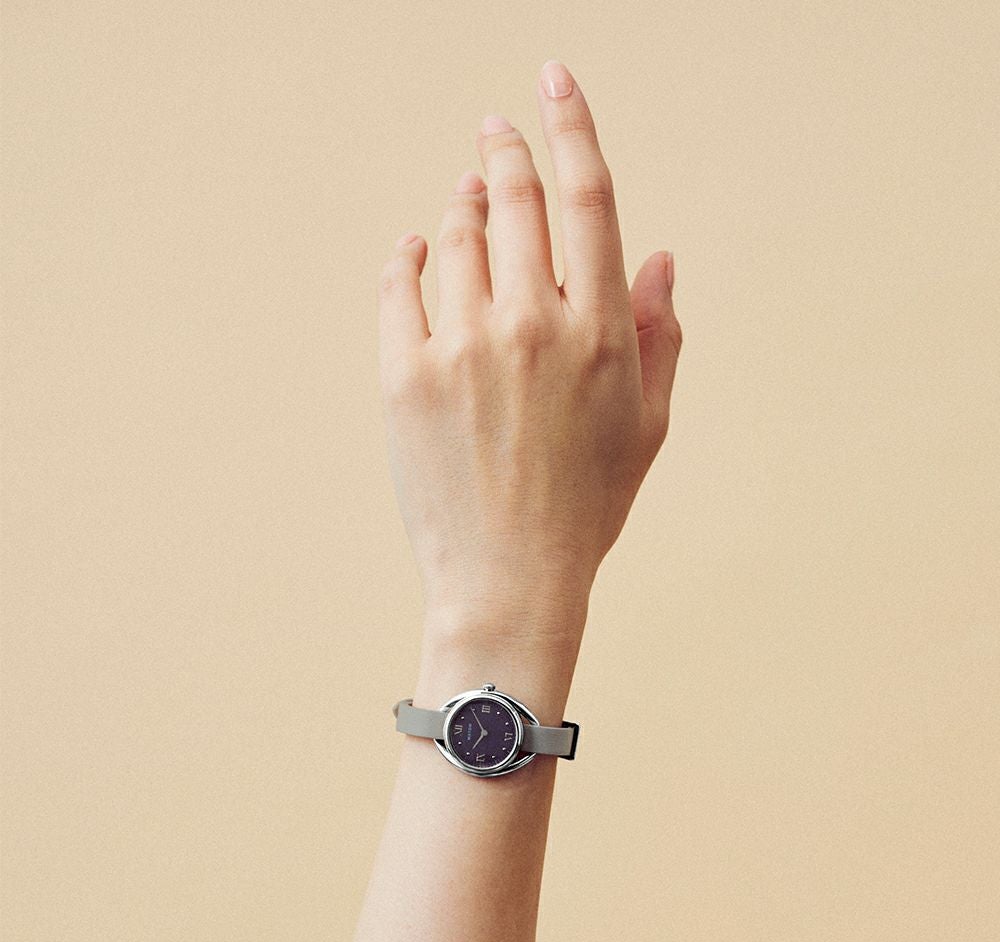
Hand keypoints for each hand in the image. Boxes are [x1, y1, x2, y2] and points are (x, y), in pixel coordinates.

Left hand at [377, 60, 681, 640]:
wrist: (507, 579)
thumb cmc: (585, 507)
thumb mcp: (645, 425)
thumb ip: (658, 334)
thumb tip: (659, 257)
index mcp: (601, 332)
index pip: (588, 197)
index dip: (571, 125)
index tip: (551, 80)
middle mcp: (533, 325)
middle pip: (514, 198)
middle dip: (503, 151)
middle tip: (493, 131)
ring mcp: (462, 347)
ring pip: (454, 235)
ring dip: (459, 204)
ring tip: (463, 199)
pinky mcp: (403, 375)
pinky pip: (399, 284)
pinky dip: (407, 254)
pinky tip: (415, 247)